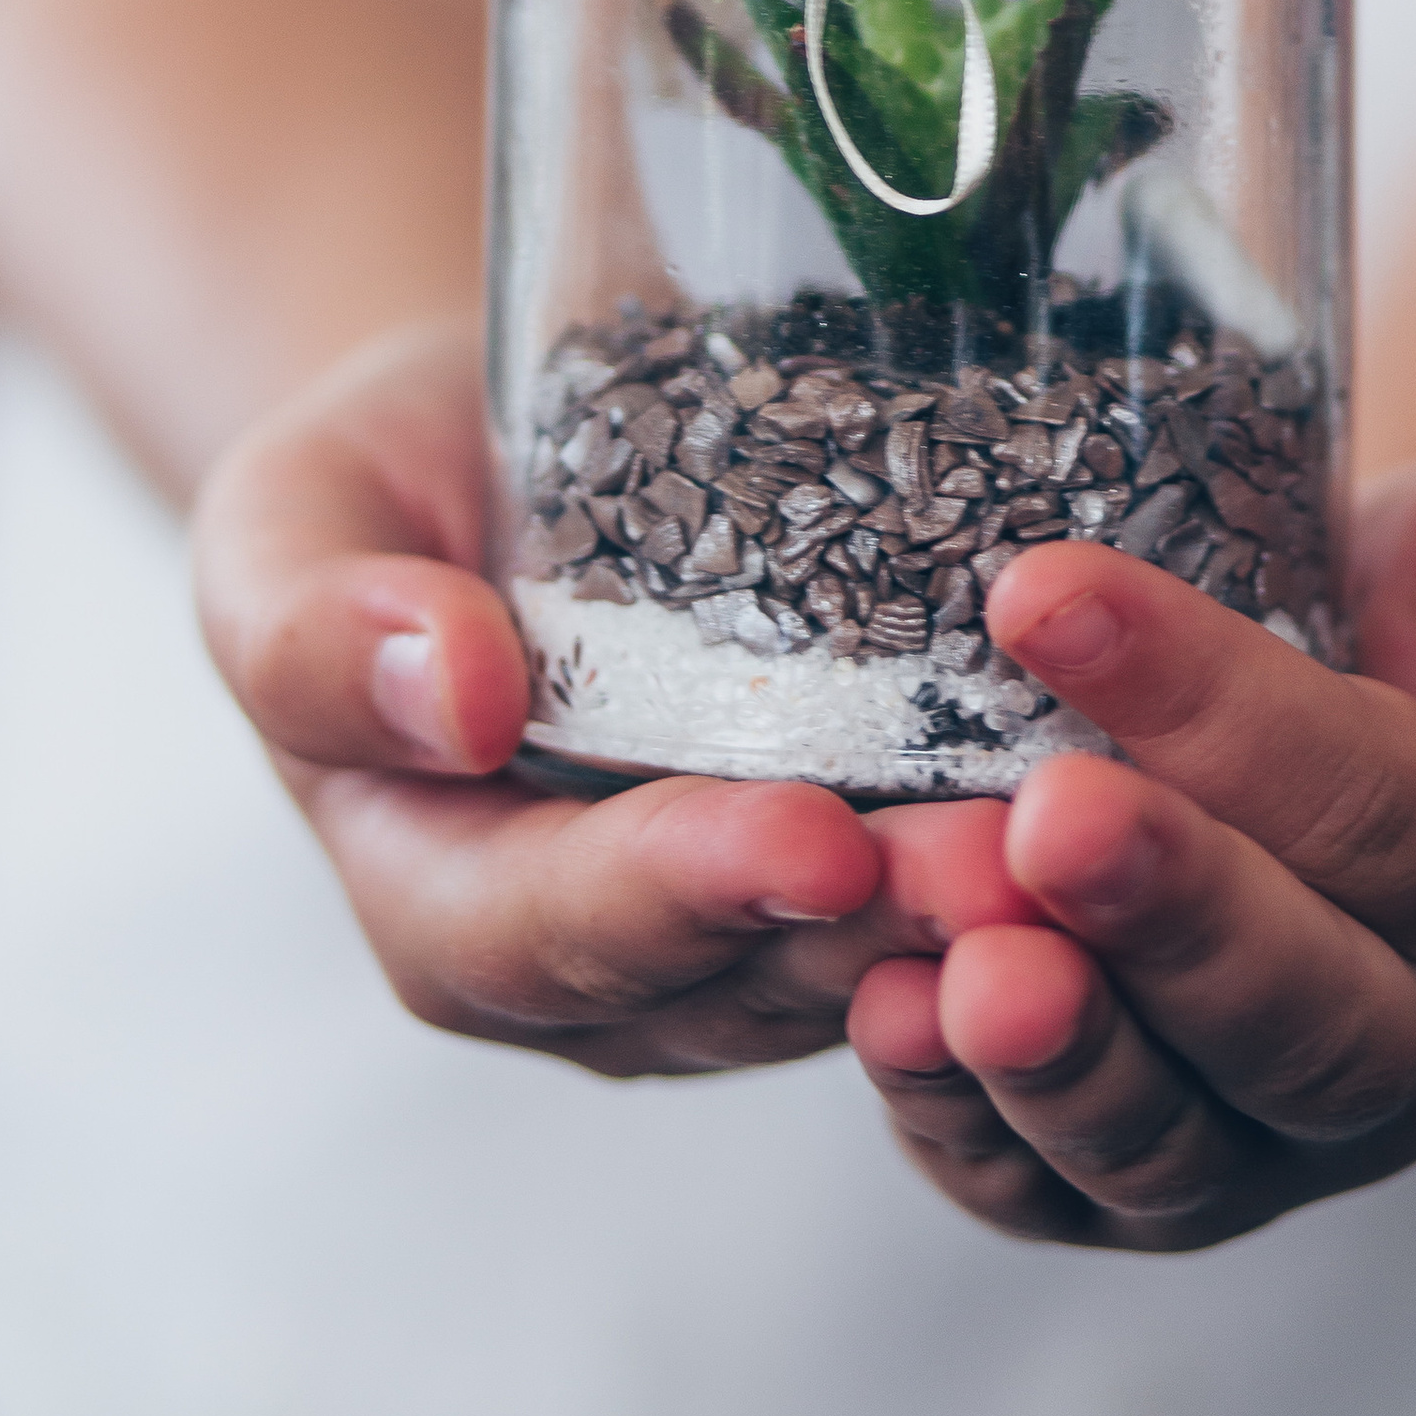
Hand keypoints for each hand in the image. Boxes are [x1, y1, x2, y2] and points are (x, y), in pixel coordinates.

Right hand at [193, 317, 1026, 1074]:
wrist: (486, 444)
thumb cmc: (373, 489)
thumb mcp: (287, 520)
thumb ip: (317, 620)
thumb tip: (450, 696)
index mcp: (443, 900)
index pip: (560, 936)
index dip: (685, 892)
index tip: (811, 834)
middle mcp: (598, 954)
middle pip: (743, 972)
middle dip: (879, 922)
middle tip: (1007, 856)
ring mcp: (734, 923)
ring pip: (865, 953)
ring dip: (979, 904)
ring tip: (1092, 830)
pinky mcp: (849, 851)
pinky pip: (933, 881)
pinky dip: (1023, 848)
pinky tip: (1127, 784)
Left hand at [846, 436, 1415, 1244]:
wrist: (1324, 736)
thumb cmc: (1403, 626)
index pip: (1373, 804)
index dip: (1216, 705)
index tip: (1050, 588)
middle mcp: (1408, 1048)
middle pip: (1297, 1012)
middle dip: (1163, 916)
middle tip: (1036, 815)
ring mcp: (1267, 1145)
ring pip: (1173, 1140)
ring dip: (1057, 1053)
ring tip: (945, 961)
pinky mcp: (1125, 1189)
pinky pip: (1044, 1192)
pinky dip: (959, 1125)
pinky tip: (879, 1020)